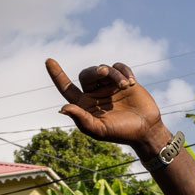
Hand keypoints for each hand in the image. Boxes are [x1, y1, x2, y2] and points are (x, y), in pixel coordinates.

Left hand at [46, 59, 165, 151]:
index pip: (66, 88)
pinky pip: (119, 66)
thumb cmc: (121, 133)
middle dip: (95, 71)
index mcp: (84, 105)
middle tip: (105, 73)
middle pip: (87, 74)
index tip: (48, 60)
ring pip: (105, 69)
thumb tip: (62, 108)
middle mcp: (94, 93)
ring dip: (114, 74)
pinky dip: (124, 71)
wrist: (146, 129)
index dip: (57, 75)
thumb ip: (81, 119)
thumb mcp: (99, 130)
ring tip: (124, 85)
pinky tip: (131, 82)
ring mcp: (109, 85)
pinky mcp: (124, 80)